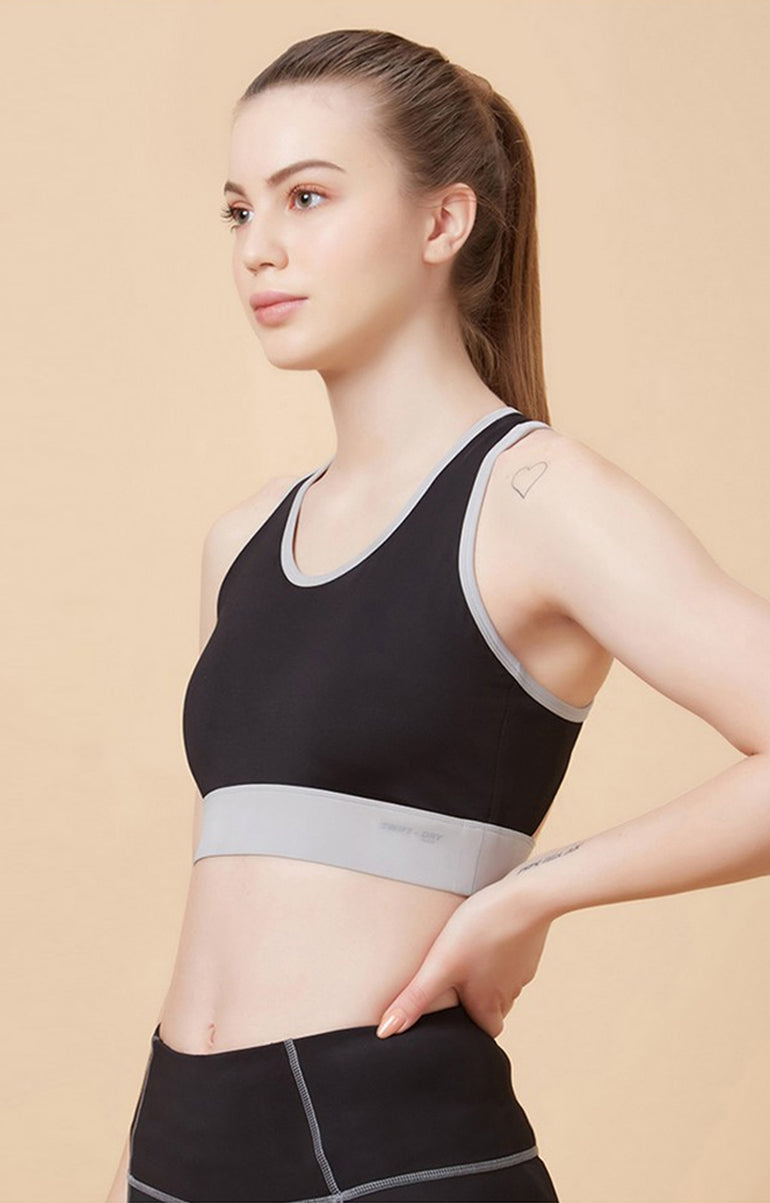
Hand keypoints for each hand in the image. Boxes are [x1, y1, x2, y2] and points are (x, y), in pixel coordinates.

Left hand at [375, 877, 552, 1038]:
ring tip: (466, 959)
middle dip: (477, 1002)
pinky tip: (486, 935)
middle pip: (494, 1008)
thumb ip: (415, 999)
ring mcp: (522, 968)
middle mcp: (509, 991)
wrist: (526, 897)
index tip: (455, 1020)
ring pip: (503, 982)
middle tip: (455, 987)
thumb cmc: (481, 930)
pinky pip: (513, 957)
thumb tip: (386, 1032)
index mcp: (489, 1003)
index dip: (470, 1029)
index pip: (485, 1032)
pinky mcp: (528, 945)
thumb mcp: (440, 965)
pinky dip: (500, 952)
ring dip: (487, 976)